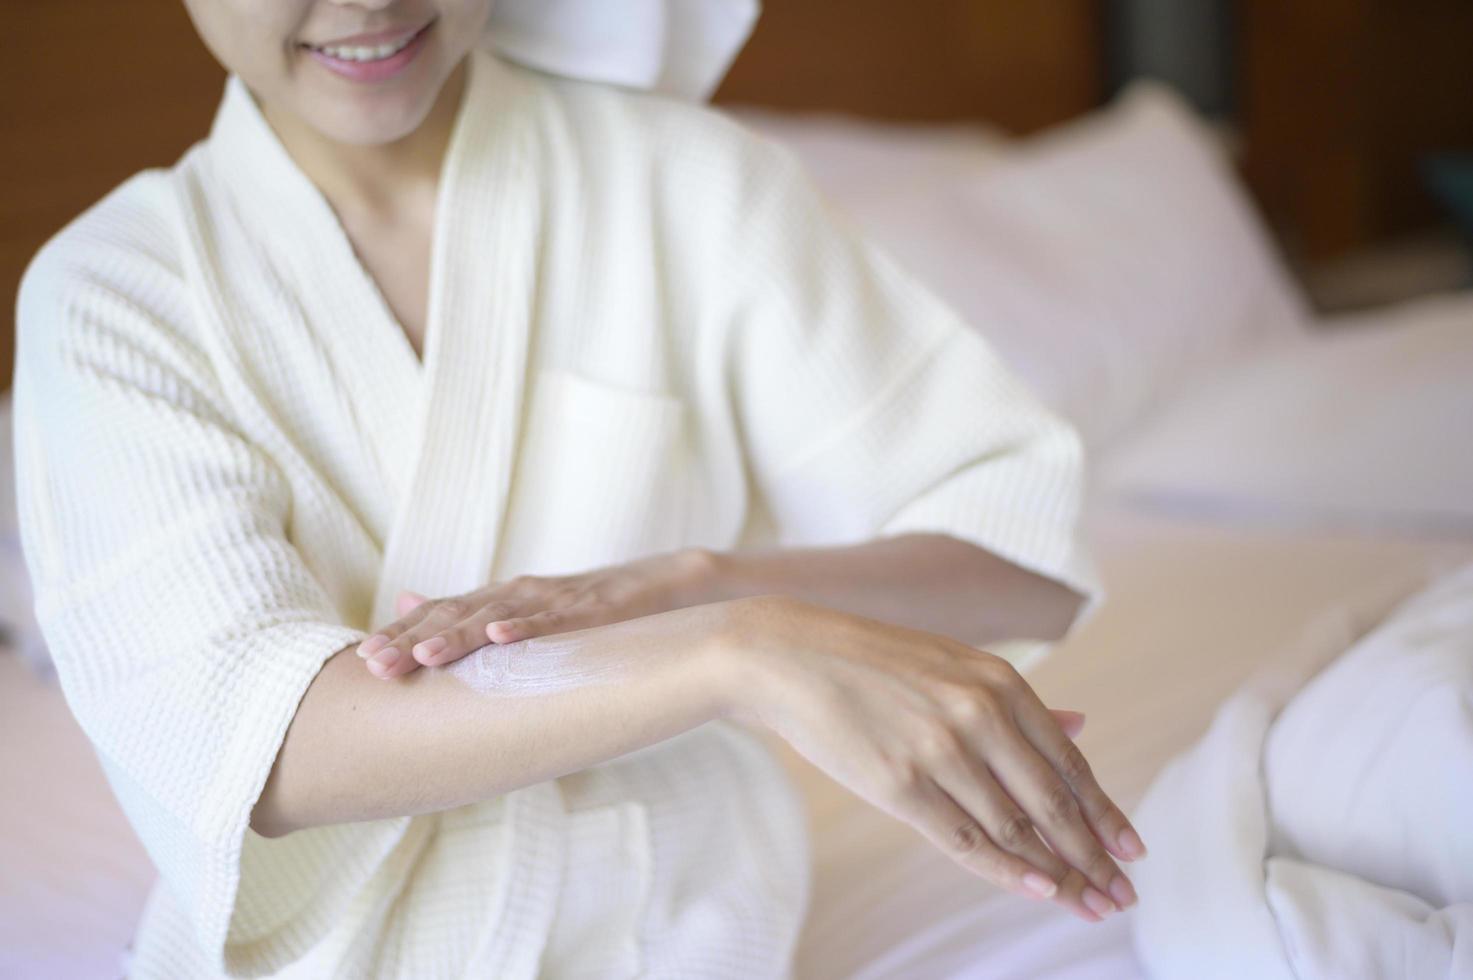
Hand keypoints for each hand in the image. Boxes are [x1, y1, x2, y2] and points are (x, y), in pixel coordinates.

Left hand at [356, 548, 716, 678]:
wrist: (668, 585)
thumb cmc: (593, 610)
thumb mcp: (527, 612)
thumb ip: (469, 610)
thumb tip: (403, 602)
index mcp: (502, 599)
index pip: (440, 614)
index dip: (401, 635)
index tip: (361, 663)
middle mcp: (520, 592)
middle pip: (458, 614)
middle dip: (413, 640)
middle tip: (375, 666)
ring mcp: (556, 599)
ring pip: (498, 616)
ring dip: (458, 635)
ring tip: (424, 655)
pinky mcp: (593, 609)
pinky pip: (556, 620)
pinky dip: (527, 626)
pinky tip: (501, 636)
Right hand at [716, 595, 1145, 922]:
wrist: (788, 656)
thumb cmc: (871, 662)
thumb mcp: (954, 665)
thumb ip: (1017, 703)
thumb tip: (1083, 727)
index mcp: (998, 683)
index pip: (1068, 764)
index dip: (1105, 813)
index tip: (1133, 851)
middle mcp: (979, 716)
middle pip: (1053, 803)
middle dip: (1095, 856)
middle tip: (1123, 895)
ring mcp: (940, 751)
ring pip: (1016, 828)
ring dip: (1060, 873)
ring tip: (1089, 904)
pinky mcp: (899, 784)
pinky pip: (967, 840)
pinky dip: (1009, 871)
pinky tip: (1040, 890)